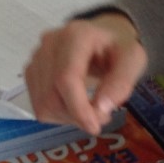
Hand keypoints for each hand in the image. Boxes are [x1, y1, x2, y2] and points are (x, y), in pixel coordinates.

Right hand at [24, 12, 146, 133]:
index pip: (66, 78)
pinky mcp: (31, 71)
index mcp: (76, 35)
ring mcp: (36, 58)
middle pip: (52, 95)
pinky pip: (39, 104)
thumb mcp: (133, 60)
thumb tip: (101, 108)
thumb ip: (122, 82)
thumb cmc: (118, 48)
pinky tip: (74, 104)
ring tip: (89, 109)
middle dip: (76, 116)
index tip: (94, 127)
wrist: (103, 38)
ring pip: (43, 104)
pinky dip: (58, 113)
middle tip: (100, 117)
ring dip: (67, 117)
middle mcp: (49, 44)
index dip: (78, 108)